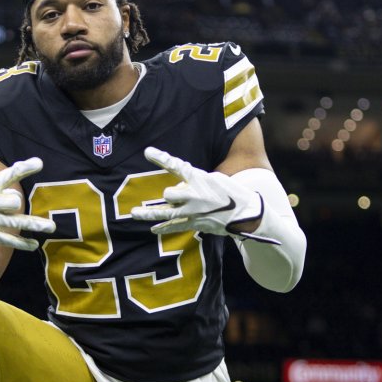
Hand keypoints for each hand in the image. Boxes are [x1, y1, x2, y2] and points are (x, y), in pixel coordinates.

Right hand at [0, 158, 55, 251]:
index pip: (8, 175)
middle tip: (11, 204)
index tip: (39, 163)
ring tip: (52, 227)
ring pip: (17, 222)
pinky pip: (8, 240)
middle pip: (15, 201)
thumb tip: (3, 190)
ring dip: (36, 225)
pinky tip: (34, 245)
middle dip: (17, 202)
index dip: (25, 168)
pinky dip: (22, 244)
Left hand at [129, 148, 274, 242]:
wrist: (247, 214)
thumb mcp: (215, 179)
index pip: (176, 166)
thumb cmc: (232, 193)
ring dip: (148, 214)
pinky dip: (164, 229)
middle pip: (169, 194)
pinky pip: (175, 227)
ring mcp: (194, 212)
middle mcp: (194, 195)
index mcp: (200, 179)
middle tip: (179, 195)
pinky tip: (153, 230)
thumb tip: (179, 189)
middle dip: (171, 195)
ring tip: (134, 212)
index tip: (147, 152)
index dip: (161, 158)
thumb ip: (195, 181)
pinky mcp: (196, 224)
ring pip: (166, 213)